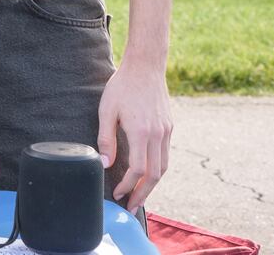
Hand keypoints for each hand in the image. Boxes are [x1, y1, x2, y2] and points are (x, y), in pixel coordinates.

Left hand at [97, 58, 173, 210]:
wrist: (145, 67)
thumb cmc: (122, 87)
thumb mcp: (107, 110)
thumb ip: (106, 139)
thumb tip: (104, 164)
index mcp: (141, 132)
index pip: (138, 170)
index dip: (128, 185)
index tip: (117, 193)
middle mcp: (158, 135)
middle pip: (155, 175)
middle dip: (143, 194)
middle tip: (131, 207)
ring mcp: (166, 132)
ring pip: (164, 167)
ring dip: (152, 185)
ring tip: (139, 195)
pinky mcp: (169, 128)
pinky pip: (165, 155)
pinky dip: (157, 170)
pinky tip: (147, 174)